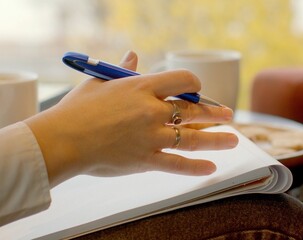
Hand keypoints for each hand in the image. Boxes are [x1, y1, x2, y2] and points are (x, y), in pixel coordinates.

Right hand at [25, 51, 238, 186]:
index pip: (183, 80)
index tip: (198, 90)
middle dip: (214, 113)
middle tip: (228, 116)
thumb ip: (123, 68)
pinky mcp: (147, 159)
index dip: (195, 84)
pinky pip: (178, 164)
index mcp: (143, 87)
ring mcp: (152, 136)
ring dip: (217, 139)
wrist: (62, 140)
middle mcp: (153, 110)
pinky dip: (197, 167)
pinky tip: (212, 168)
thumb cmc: (77, 109)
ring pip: (194, 138)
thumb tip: (133, 54)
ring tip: (233, 140)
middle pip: (194, 110)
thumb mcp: (101, 82)